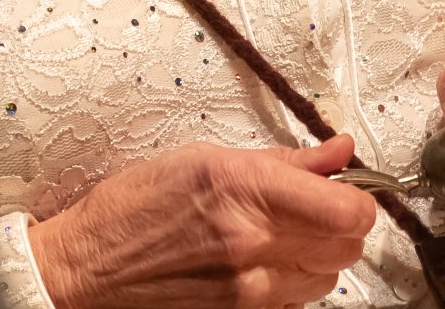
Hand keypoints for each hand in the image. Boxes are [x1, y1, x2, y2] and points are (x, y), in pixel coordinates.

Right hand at [26, 135, 376, 308]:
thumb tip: (340, 150)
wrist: (87, 267)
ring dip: (315, 257)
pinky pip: (295, 301)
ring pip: (328, 278)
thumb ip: (284, 160)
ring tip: (273, 237)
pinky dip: (288, 283)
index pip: (349, 211)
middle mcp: (251, 243)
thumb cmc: (133, 206)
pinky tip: (255, 265)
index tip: (345, 189)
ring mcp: (249, 291)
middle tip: (310, 210)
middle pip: (348, 247)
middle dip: (339, 226)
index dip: (357, 198)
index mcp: (242, 188)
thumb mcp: (204, 158)